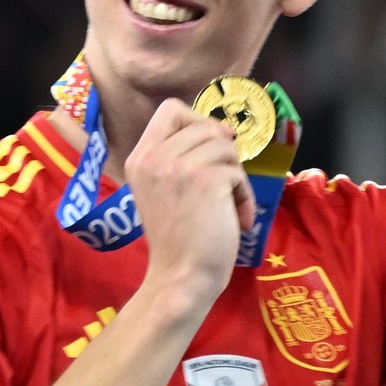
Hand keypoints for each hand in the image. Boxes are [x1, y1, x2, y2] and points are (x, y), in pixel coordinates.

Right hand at [125, 99, 255, 308]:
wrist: (181, 277)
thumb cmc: (178, 239)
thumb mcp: (164, 188)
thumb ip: (180, 157)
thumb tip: (224, 130)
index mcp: (140, 158)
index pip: (170, 109)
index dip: (197, 120)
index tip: (211, 145)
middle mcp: (154, 156)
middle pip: (206, 127)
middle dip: (223, 155)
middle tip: (223, 186)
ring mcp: (179, 166)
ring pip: (226, 147)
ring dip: (235, 177)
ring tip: (228, 206)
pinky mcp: (206, 178)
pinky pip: (238, 172)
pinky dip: (245, 196)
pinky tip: (237, 220)